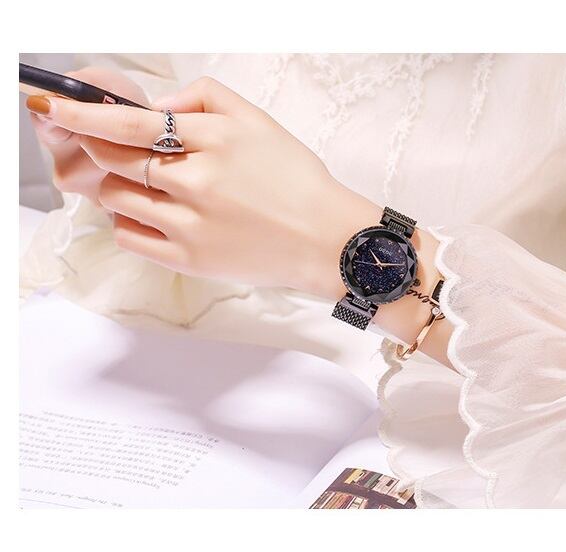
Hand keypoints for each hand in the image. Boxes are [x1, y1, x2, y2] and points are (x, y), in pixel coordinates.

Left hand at [27, 76, 452, 366]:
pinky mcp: (189, 259)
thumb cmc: (296, 181)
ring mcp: (190, 223)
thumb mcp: (260, 122)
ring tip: (145, 186)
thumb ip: (206, 99)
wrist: (326, 240)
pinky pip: (129, 236)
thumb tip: (159, 103)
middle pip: (115, 157)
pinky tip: (151, 214)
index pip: (132, 122)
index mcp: (216, 139)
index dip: (88, 114)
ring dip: (117, 185)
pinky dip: (127, 221)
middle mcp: (198, 180)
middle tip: (102, 146)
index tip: (60, 108)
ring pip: (116, 197)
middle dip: (97, 147)